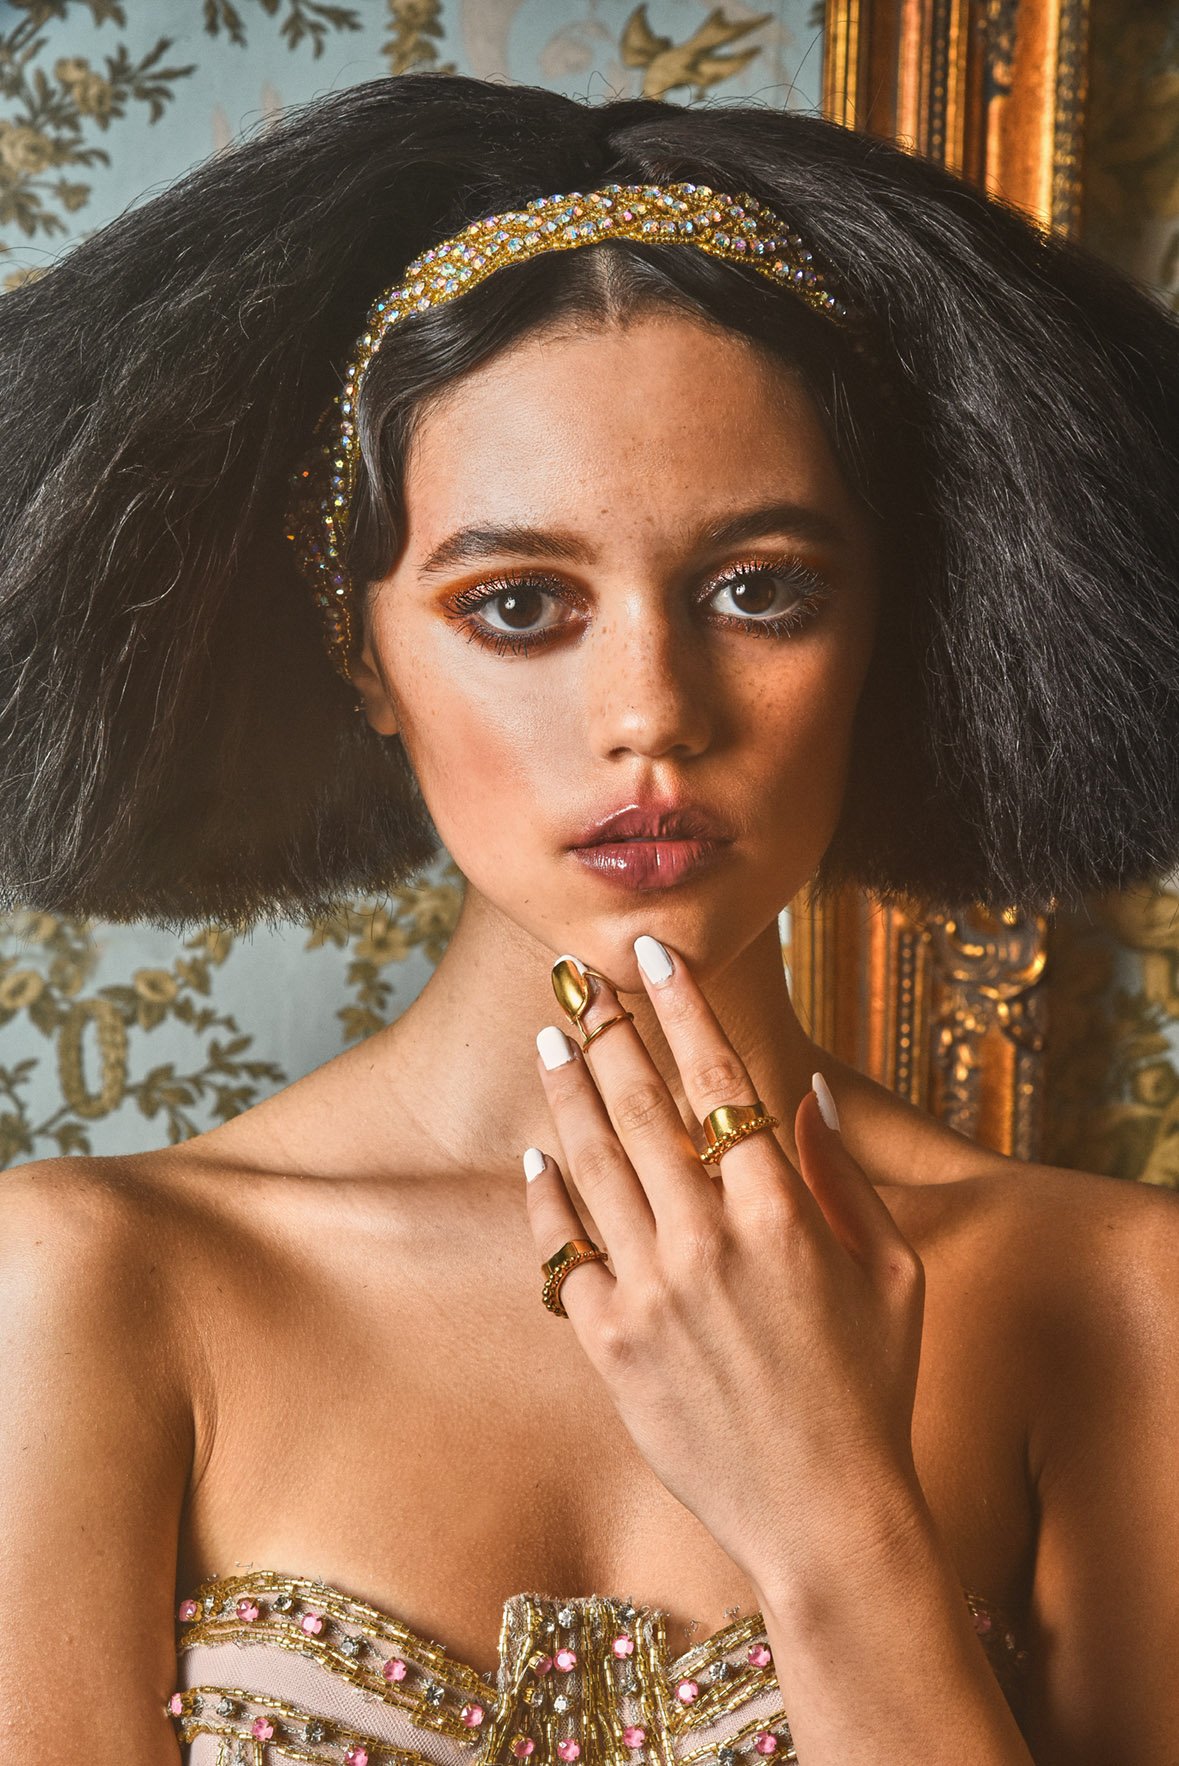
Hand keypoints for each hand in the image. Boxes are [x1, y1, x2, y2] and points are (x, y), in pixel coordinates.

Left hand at [522, 936, 926, 1594]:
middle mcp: (708, 1239)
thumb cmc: (872, 1391)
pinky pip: (562, 1254)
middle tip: (576, 979)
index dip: (682, 1007)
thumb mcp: (892, 1274)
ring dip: (567, 1092)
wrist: (825, 1517)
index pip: (720, 1079)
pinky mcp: (611, 1344)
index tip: (653, 954)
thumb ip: (846, 1176)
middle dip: (606, 1030)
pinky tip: (535, 1157)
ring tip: (548, 1039)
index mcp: (782, 1213)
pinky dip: (546, 1200)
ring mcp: (652, 1291)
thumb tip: (806, 1091)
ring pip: (592, 1164)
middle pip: (641, 1105)